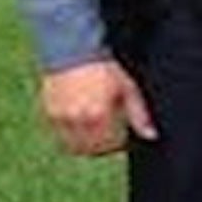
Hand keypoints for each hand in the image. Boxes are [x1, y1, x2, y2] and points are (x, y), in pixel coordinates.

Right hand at [40, 60, 158, 155]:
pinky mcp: (50, 114)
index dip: (119, 142)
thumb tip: (151, 135)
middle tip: (108, 134)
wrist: (74, 50)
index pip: (111, 146)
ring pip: (74, 147)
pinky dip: (70, 135)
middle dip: (102, 147)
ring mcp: (62, 118)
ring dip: (85, 145)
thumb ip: (139, 114)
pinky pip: (61, 136)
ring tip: (93, 130)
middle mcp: (78, 120)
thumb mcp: (127, 88)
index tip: (121, 133)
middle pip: (92, 150)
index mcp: (99, 115)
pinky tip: (79, 120)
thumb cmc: (104, 68)